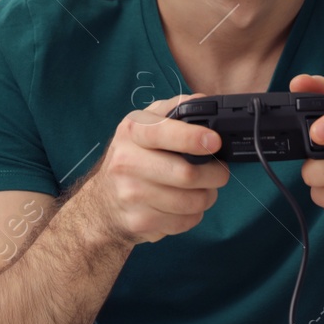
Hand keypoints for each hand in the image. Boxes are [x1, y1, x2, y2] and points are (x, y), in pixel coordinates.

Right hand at [77, 94, 227, 245]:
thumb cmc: (135, 156)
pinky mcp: (140, 221)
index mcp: (132, 131)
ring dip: (207, 196)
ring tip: (203, 188)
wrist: (104, 201)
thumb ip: (176, 109)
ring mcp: (131, 195)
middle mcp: (126, 162)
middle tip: (219, 171)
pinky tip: (184, 205)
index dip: (192, 137)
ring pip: (191, 201)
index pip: (162, 132)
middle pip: (186, 174)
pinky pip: (185, 221)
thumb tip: (207, 102)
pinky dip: (194, 214)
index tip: (215, 142)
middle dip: (215, 174)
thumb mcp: (147, 124)